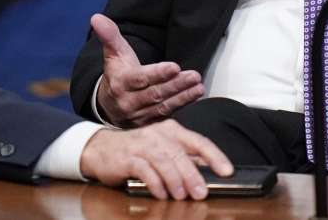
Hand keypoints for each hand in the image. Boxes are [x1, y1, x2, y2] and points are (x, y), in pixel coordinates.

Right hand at [79, 119, 232, 200]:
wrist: (100, 148)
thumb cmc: (136, 150)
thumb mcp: (162, 148)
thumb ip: (184, 157)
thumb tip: (209, 170)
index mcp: (172, 130)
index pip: (198, 141)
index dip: (215, 156)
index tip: (227, 171)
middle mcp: (158, 134)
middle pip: (181, 154)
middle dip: (193, 175)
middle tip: (201, 193)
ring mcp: (142, 145)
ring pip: (164, 161)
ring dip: (175, 180)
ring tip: (181, 196)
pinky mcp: (127, 158)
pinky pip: (144, 170)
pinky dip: (155, 183)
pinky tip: (161, 193)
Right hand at [92, 14, 203, 126]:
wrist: (109, 105)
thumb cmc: (117, 73)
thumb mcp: (113, 53)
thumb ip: (109, 35)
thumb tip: (97, 17)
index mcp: (120, 83)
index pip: (140, 79)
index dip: (158, 74)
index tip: (175, 67)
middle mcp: (128, 102)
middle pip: (155, 94)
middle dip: (176, 85)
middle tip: (194, 76)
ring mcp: (139, 116)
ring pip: (163, 106)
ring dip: (183, 96)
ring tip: (198, 86)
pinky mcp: (148, 124)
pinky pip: (167, 116)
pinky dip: (182, 106)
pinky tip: (194, 96)